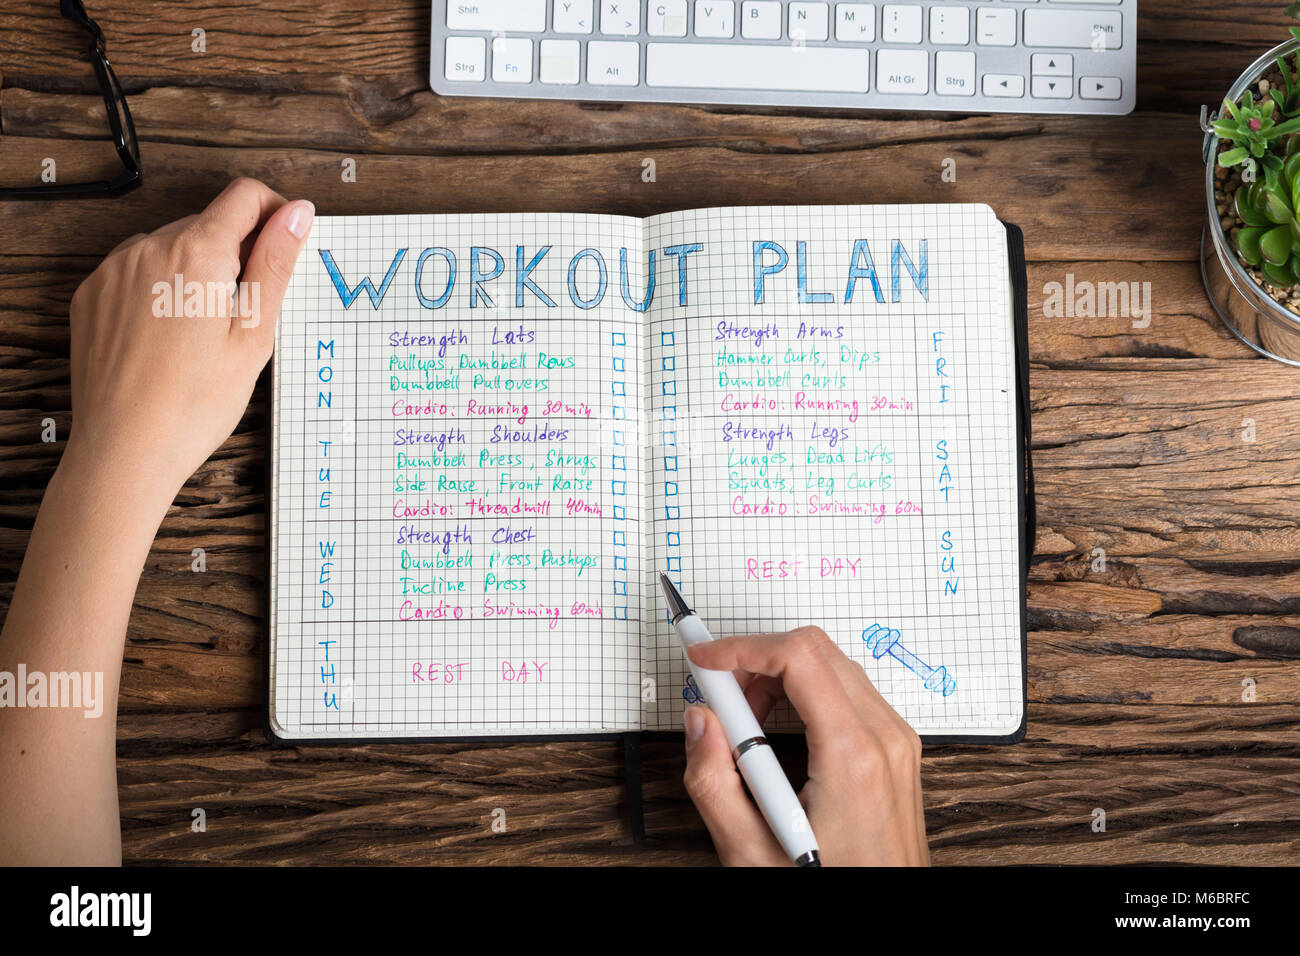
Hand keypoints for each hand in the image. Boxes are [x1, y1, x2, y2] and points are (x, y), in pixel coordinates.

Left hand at [63, 177, 313, 494]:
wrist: (126, 449)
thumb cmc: (195, 402)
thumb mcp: (254, 333)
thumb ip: (275, 264)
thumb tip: (296, 212)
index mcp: (197, 253)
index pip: (246, 196)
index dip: (275, 213)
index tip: (284, 245)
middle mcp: (149, 248)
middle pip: (209, 223)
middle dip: (236, 254)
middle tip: (247, 315)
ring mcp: (114, 269)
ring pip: (172, 247)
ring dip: (198, 273)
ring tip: (204, 333)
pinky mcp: (93, 295)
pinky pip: (137, 272)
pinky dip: (161, 290)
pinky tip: (170, 338)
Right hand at [682, 625, 928, 865]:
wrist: (883, 910)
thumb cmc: (832, 888)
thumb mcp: (751, 852)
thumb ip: (713, 782)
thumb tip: (700, 721)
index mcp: (853, 755)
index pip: (798, 657)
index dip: (741, 647)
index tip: (704, 659)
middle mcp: (884, 737)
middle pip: (815, 650)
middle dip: (756, 661)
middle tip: (720, 698)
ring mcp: (895, 740)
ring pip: (831, 666)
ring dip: (778, 678)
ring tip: (745, 726)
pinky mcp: (894, 748)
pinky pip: (847, 692)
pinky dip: (804, 695)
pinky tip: (776, 733)